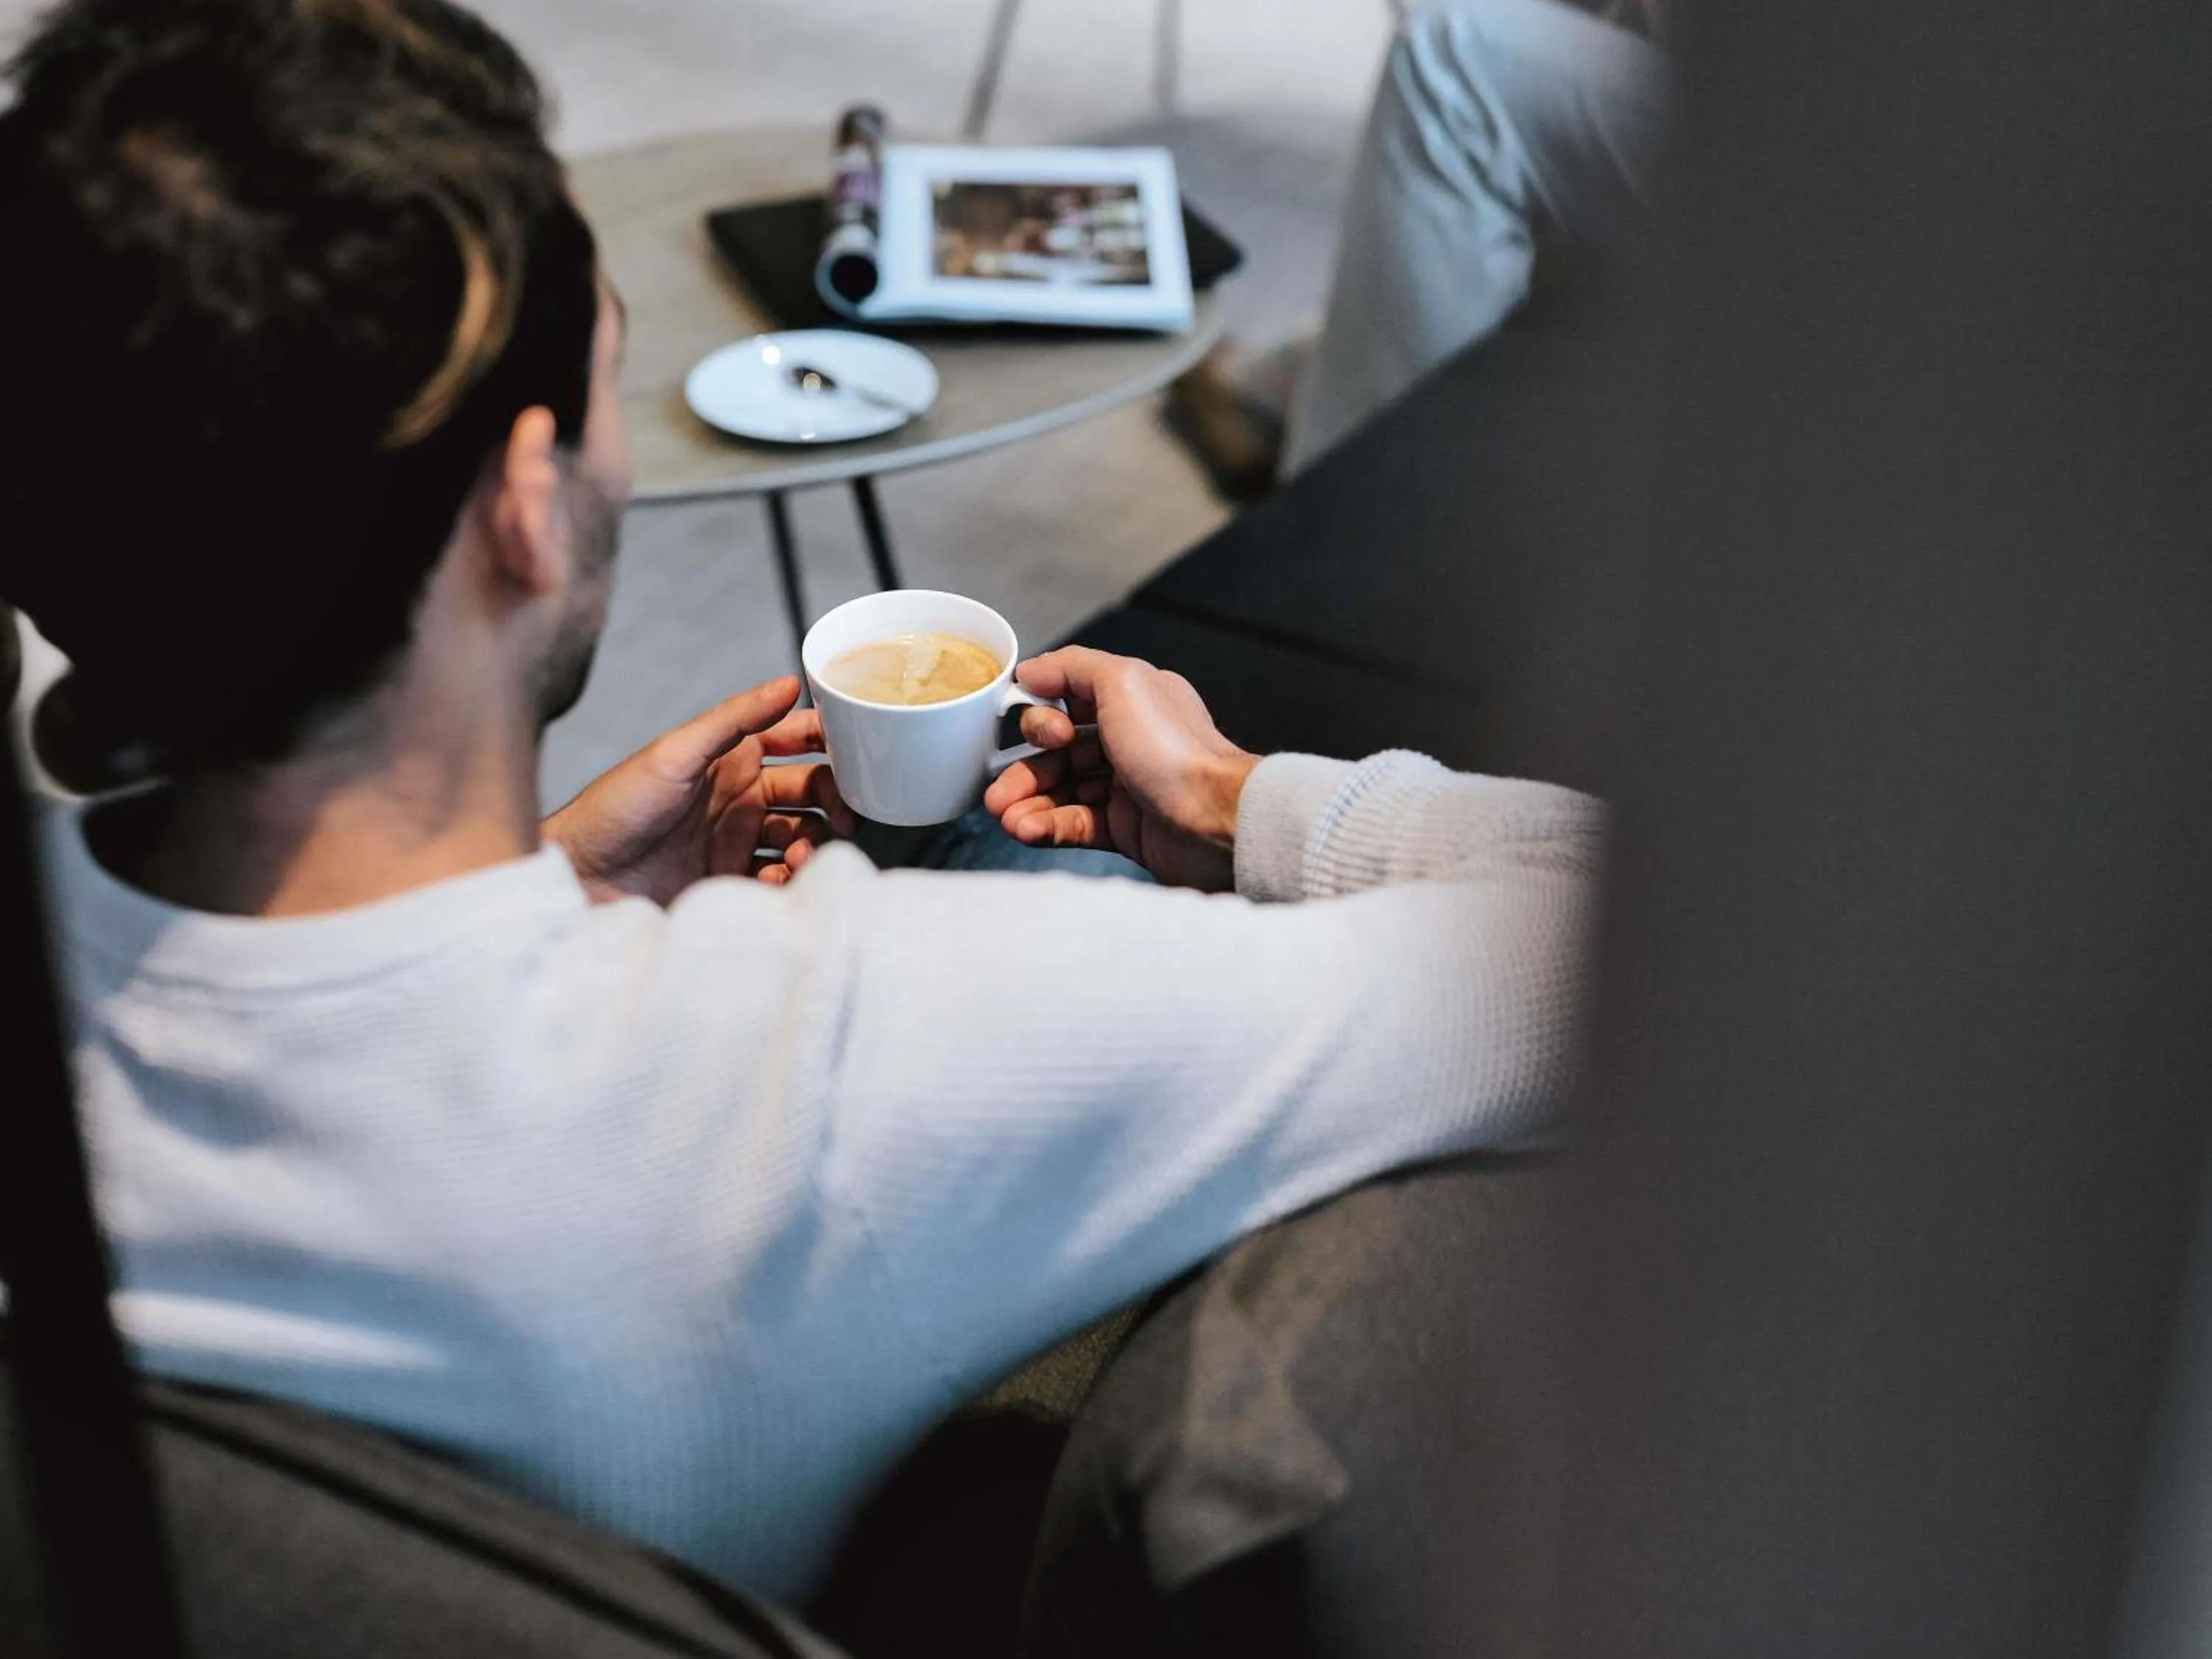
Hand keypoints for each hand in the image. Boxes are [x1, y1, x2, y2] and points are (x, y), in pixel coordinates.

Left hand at [544, 676, 854, 904]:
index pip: (797, 740)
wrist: (578, 879)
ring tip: (802, 856)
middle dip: (835, 800)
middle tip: (843, 817)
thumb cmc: (614, 808)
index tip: (861, 753)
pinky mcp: (728, 883)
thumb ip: (735, 718)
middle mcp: (738, 797)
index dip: (831, 743)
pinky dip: (789, 880)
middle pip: (811, 792)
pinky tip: (777, 879)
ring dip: (814, 843)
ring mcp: (735, 842)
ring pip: (801, 836)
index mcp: (730, 757)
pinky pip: (778, 880)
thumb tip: (788, 682)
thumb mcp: (676, 752)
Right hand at [982, 647, 1258, 891]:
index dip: (1041, 717)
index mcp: (1131, 700)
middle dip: (1022, 770)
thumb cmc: (1177, 752)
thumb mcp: (1122, 682)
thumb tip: (1031, 669)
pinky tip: (1027, 830)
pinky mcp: (1126, 828)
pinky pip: (1074, 824)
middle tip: (998, 790)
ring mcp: (1127, 786)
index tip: (1035, 733)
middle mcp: (1129, 740)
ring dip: (1027, 803)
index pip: (1067, 701)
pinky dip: (1047, 826)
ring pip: (1061, 791)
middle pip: (1057, 752)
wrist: (1216, 820)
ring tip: (1005, 816)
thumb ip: (1072, 667)